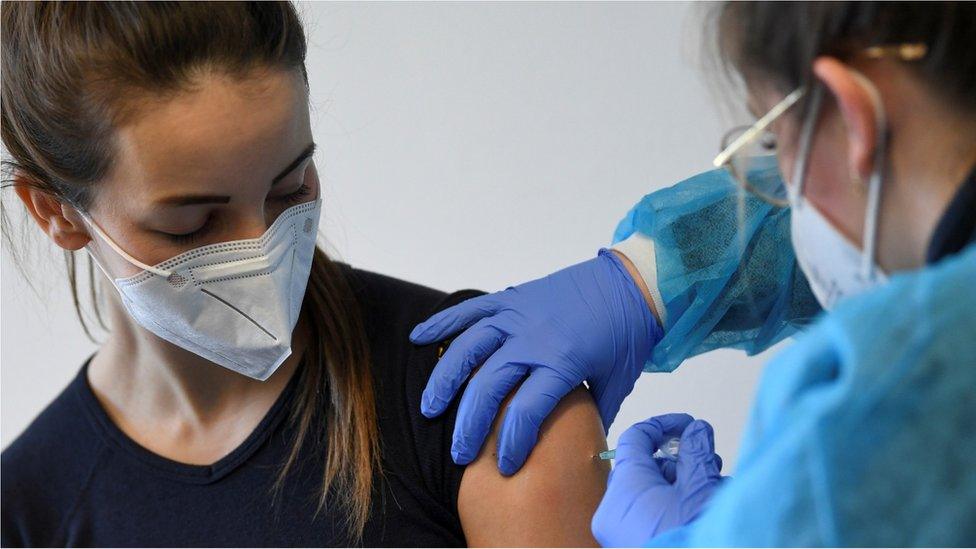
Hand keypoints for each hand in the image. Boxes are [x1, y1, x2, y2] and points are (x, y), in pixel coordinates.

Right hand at [410, 250, 661, 474]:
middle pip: (489, 385)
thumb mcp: (617, 382)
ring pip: (469, 348)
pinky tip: (419, 338)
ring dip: (446, 380)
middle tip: (461, 453)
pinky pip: (470, 310)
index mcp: (563, 362)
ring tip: (430, 408)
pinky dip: (443, 322)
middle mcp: (534, 338)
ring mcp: (519, 315)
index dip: (511, 443)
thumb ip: (592, 416)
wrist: (632, 282)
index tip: (505, 466)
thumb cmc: (627, 333)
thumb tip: (580, 452)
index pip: (527, 411)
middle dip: (470, 425)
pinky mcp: (512, 297)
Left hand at [592, 414, 724, 546]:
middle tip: (707, 462)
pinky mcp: (629, 547)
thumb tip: (697, 431)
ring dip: (681, 487)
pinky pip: (647, 517)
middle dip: (679, 463)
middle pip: (643, 469)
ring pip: (648, 495)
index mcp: (624, 490)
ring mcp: (619, 534)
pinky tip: (702, 510)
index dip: (663, 426)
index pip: (634, 439)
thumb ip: (696, 454)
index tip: (687, 425)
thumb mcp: (701, 491)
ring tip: (713, 489)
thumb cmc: (691, 542)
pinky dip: (672, 509)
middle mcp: (613, 511)